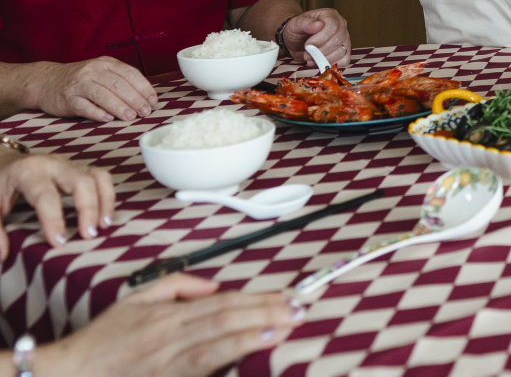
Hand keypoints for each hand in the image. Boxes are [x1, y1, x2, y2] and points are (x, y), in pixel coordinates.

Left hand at [0, 151, 114, 257]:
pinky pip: (101, 177)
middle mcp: (53, 165)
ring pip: (97, 177)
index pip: (46, 196)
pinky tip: (104, 216)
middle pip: (81, 181)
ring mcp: (69, 164)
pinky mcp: (79, 168)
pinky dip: (108, 195)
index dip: (54, 220)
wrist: (5, 161)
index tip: (59, 243)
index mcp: (28, 172)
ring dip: (105, 201)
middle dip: (88, 208)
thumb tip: (4, 254)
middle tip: (89, 235)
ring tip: (104, 226)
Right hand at [28, 58, 157, 122]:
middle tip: (145, 112)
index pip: (130, 74)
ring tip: (131, 117)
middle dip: (135, 100)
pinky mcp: (67, 99)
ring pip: (103, 95)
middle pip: (118, 85)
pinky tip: (108, 119)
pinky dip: (98, 113)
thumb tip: (146, 98)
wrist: (46, 81)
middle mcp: (92, 71)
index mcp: (105, 63)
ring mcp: (79, 84)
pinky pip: (85, 107)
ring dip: (119, 107)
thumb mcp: (102, 72)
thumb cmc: (82, 79)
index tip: (153, 101)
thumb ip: (121, 81)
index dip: (144, 88)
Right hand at [33, 274, 304, 376]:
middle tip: (299, 310)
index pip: (222, 302)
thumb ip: (175, 286)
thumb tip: (213, 284)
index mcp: (166, 316)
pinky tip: (249, 358)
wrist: (70, 376)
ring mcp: (168, 366)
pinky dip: (227, 364)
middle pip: (226, 321)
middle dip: (265, 314)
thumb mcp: (135, 300)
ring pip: (217, 348)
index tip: (286, 296)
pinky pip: (202, 373)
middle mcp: (170, 339)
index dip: (256, 299)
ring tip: (283, 330)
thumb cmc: (102, 341)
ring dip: (252, 338)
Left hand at [279, 8, 352, 66]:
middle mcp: (341, 25)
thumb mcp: (296, 24)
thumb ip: (305, 23)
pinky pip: (344, 60)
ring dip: (323, 58)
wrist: (296, 40)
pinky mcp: (345, 51)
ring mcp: (344, 39)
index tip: (307, 45)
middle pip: (337, 40)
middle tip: (307, 54)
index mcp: (331, 15)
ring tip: (311, 58)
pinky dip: (331, 64)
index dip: (321, 39)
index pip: (333, 26)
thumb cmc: (297, 30)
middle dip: (320, 51)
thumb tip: (319, 25)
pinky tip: (319, 62)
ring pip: (341, 52)